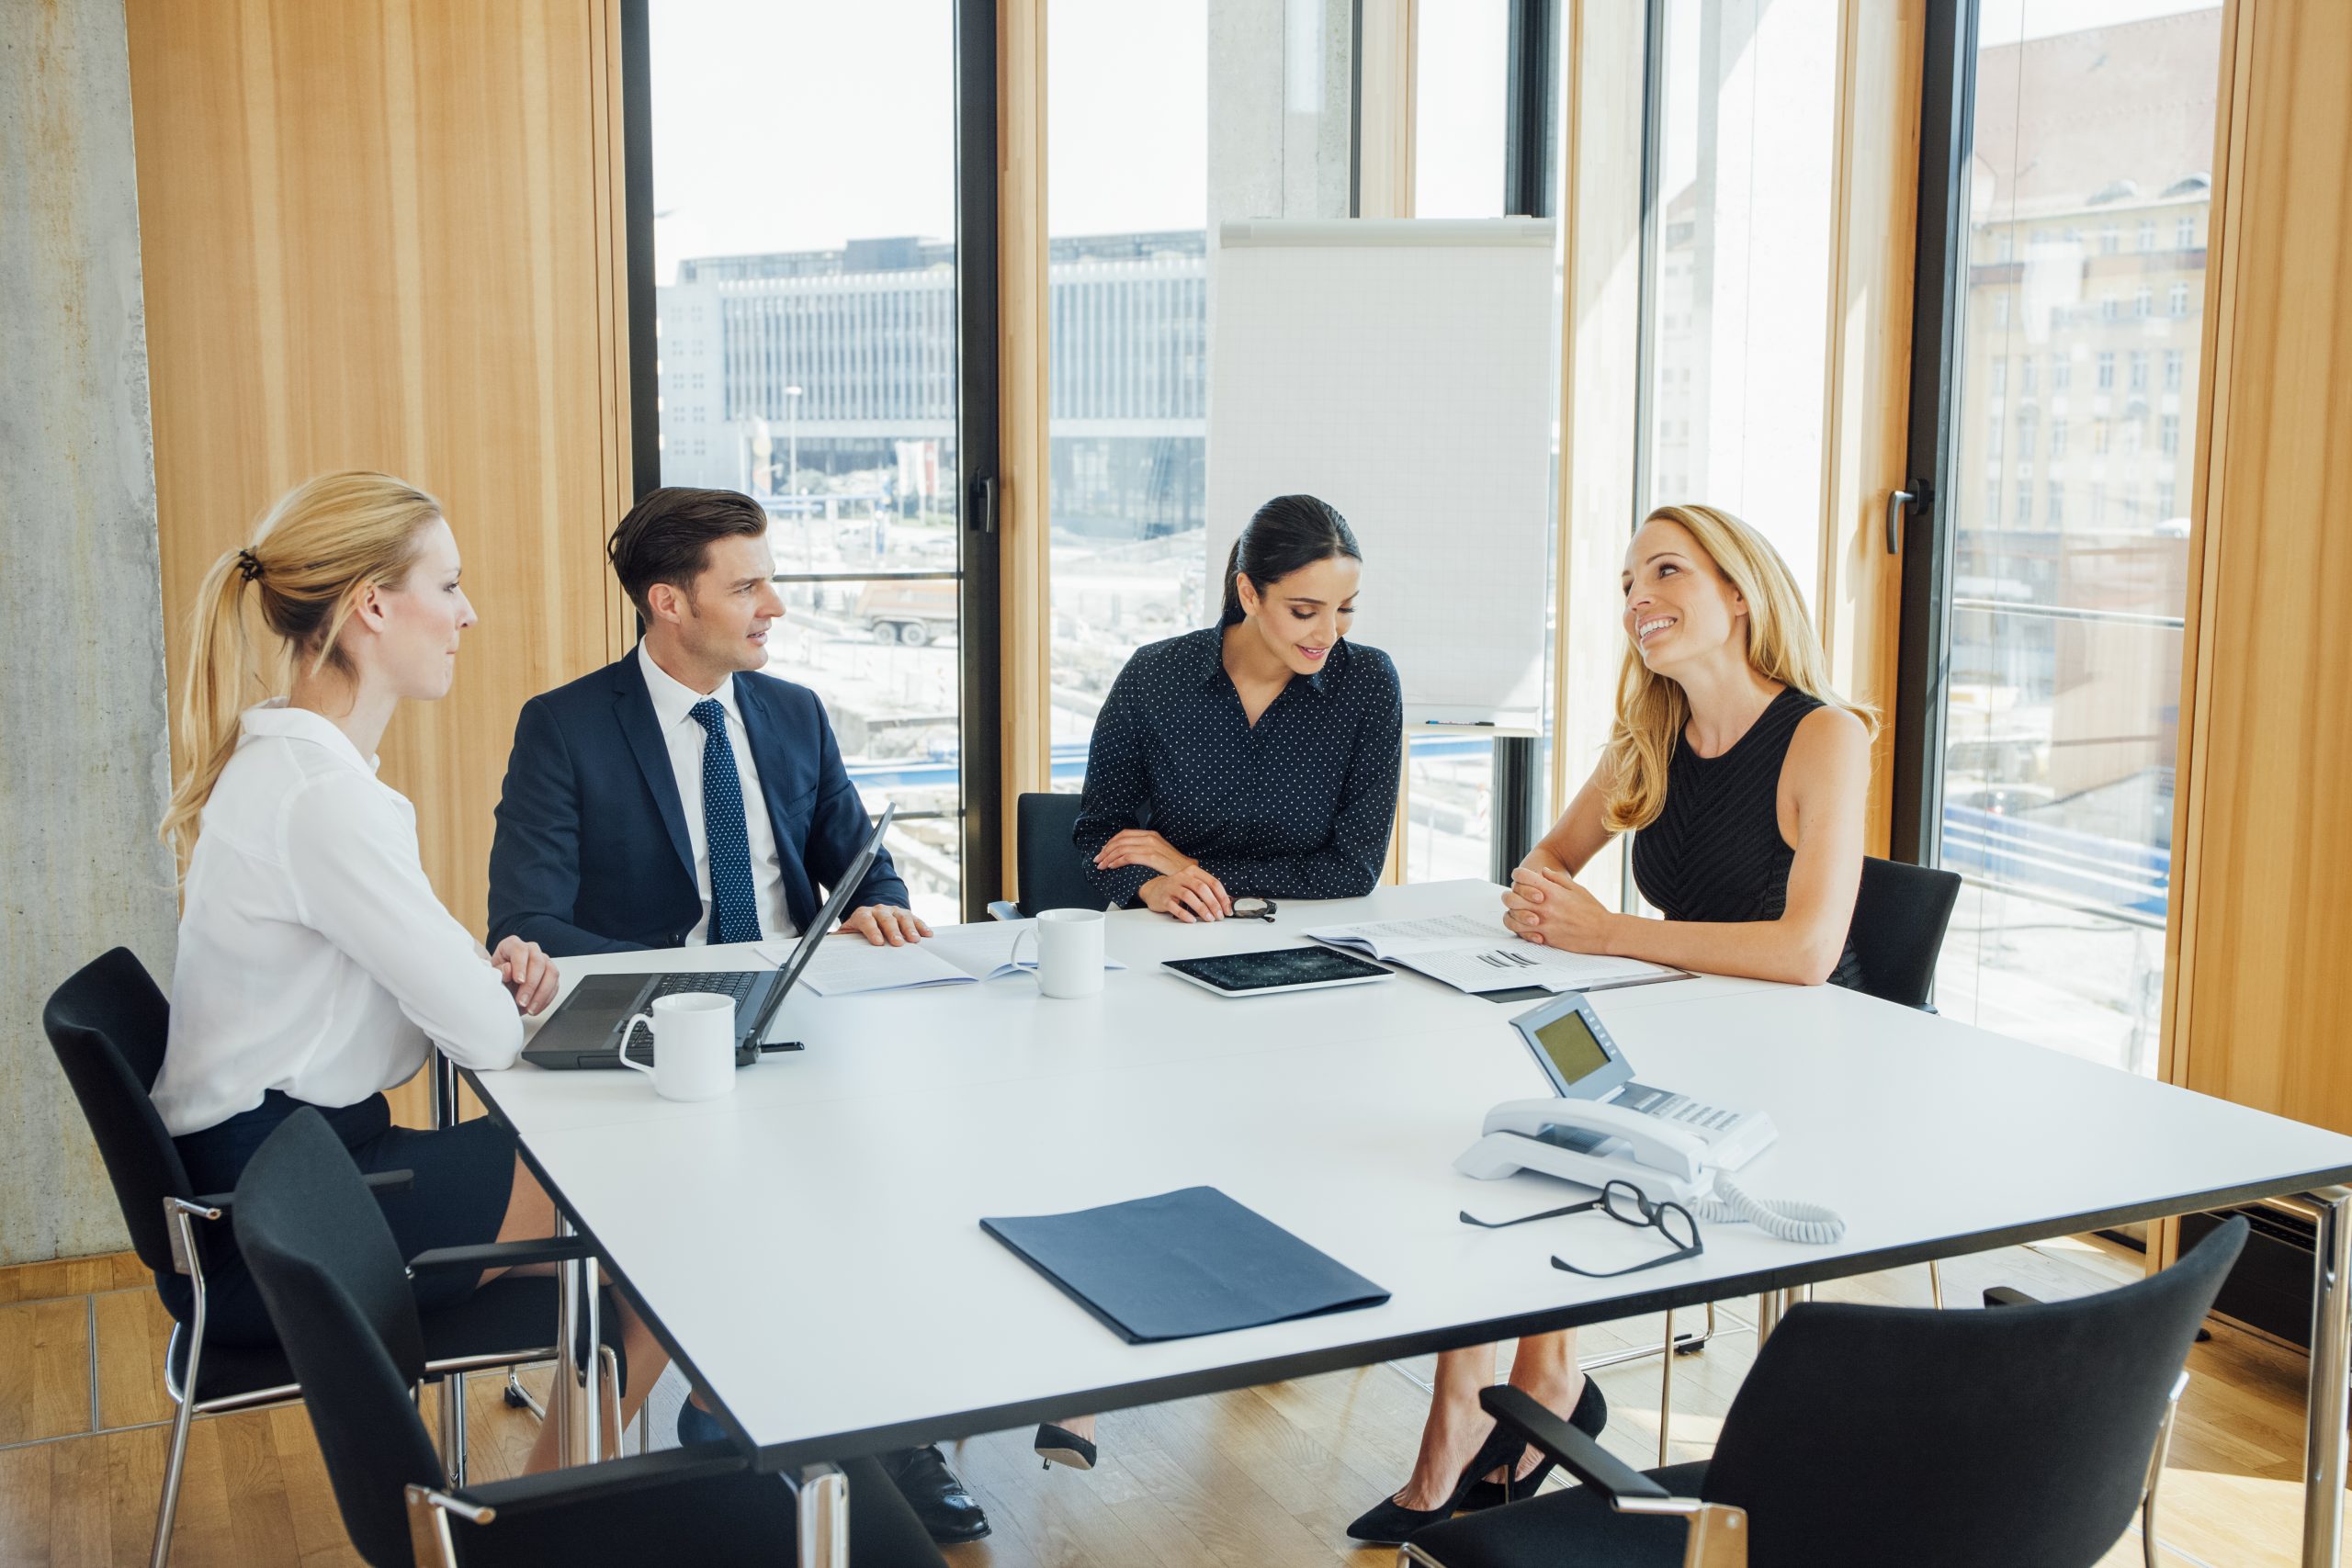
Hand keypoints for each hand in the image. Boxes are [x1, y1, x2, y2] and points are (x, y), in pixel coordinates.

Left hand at [490, 936, 559, 1014]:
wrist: (504, 987)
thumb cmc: (498, 978)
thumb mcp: (492, 974)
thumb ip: (499, 971)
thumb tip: (508, 970)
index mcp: (513, 945)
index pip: (520, 950)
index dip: (520, 965)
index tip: (518, 981)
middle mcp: (531, 950)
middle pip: (538, 962)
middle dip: (531, 985)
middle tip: (522, 1001)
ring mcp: (544, 961)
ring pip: (551, 973)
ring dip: (541, 994)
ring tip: (530, 1008)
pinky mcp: (552, 974)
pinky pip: (555, 986)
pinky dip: (546, 999)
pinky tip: (535, 1008)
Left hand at [840, 904, 932, 946]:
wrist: (872, 914)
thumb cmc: (859, 928)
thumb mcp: (847, 933)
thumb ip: (840, 939)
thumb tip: (823, 945)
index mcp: (863, 914)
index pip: (866, 921)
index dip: (872, 931)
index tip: (878, 942)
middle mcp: (879, 910)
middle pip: (886, 918)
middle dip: (893, 931)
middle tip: (898, 942)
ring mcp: (894, 911)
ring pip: (902, 917)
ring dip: (909, 928)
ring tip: (914, 940)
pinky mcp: (905, 914)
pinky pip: (915, 919)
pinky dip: (922, 926)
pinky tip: (927, 934)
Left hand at [1093, 829, 1195, 876]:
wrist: (1189, 872)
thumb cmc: (1174, 867)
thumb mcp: (1159, 853)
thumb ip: (1144, 850)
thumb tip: (1127, 855)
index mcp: (1151, 835)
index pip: (1124, 834)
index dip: (1110, 843)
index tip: (1103, 852)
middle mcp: (1150, 838)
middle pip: (1120, 840)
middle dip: (1105, 850)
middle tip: (1098, 860)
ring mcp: (1151, 846)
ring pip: (1121, 848)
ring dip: (1108, 857)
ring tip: (1102, 865)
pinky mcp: (1151, 857)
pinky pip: (1128, 857)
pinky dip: (1116, 861)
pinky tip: (1111, 867)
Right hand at [1139, 865, 1231, 922]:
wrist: (1155, 891)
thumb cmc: (1178, 889)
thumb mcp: (1193, 885)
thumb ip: (1208, 891)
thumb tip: (1226, 904)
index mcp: (1193, 872)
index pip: (1212, 882)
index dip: (1222, 896)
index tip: (1228, 909)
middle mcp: (1182, 877)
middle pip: (1201, 888)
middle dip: (1213, 903)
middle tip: (1220, 916)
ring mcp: (1171, 887)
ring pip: (1189, 896)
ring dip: (1201, 909)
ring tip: (1209, 919)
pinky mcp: (1163, 898)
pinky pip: (1175, 907)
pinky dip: (1185, 914)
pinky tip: (1192, 920)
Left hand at [1502, 867, 1617, 953]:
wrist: (1603, 932)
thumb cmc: (1592, 910)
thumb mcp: (1576, 888)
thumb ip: (1557, 879)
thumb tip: (1543, 871)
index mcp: (1551, 891)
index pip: (1522, 876)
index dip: (1518, 874)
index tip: (1519, 877)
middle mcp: (1544, 907)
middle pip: (1511, 897)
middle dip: (1510, 894)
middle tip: (1514, 896)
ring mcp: (1542, 924)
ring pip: (1512, 918)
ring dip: (1512, 914)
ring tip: (1517, 913)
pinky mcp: (1544, 938)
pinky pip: (1522, 934)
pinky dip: (1520, 929)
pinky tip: (1526, 926)